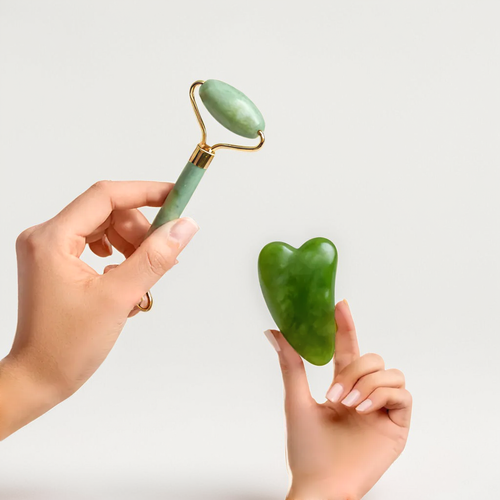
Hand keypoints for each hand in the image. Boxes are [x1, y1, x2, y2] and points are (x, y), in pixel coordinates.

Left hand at [0, 181, 198, 439]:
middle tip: (164, 256)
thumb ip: (154, 258)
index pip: (106, 196)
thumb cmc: (67, 346)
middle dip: (140, 231)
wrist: (39, 377)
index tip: (176, 197)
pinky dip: (120, 256)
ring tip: (143, 277)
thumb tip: (184, 227)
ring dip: (132, 246)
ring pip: (105, 228)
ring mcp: (51, 250)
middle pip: (108, 212)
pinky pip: (98, 244)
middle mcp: (47, 237)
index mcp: (53, 239)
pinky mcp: (58, 263)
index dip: (145, 193)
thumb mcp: (118, 297)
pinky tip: (125, 278)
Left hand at [265, 300, 411, 499]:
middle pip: (371, 358)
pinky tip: (363, 409)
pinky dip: (382, 395)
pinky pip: (402, 394)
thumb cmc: (306, 449)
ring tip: (347, 404)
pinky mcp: (397, 424)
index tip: (339, 305)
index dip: (345, 326)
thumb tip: (274, 332)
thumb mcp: (296, 400)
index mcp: (342, 386)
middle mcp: (364, 394)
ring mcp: (381, 408)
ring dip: (366, 383)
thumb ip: (291, 364)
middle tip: (334, 392)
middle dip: (353, 369)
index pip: (348, 349)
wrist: (320, 485)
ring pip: (389, 371)